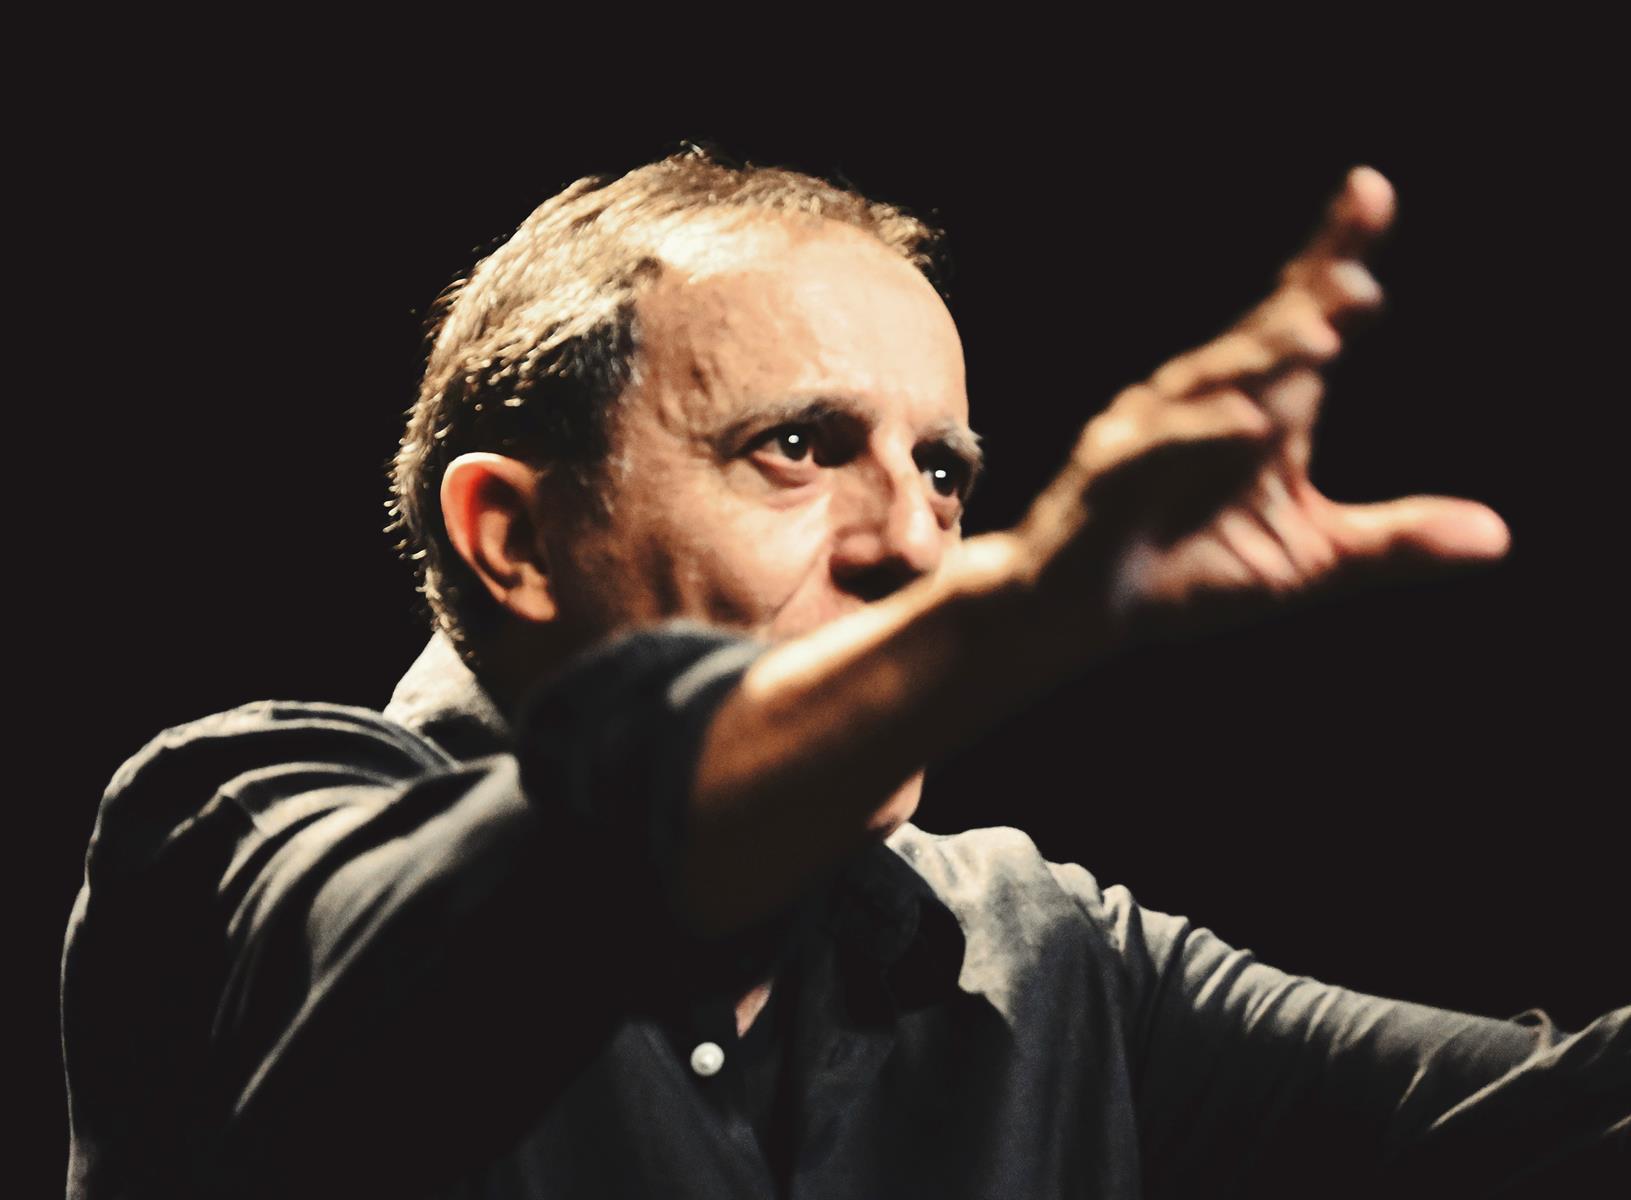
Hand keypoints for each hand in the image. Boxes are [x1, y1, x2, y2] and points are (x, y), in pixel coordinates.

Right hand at [1017, 166, 1510, 648]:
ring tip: (1319, 337)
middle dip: (1308, 304)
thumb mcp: (1308, 559)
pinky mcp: (1109, 476)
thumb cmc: (1189, 569)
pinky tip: (1248, 426)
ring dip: (1262, 358)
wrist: (1083, 610)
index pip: (1299, 317)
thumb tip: (1499, 536)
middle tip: (1358, 280)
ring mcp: (1149, 432)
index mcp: (1254, 403)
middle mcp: (1200, 399)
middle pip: (1260, 336)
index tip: (1371, 193)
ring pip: (1209, 382)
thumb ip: (1394, 539)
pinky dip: (1200, 436)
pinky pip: (1158, 449)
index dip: (1331, 256)